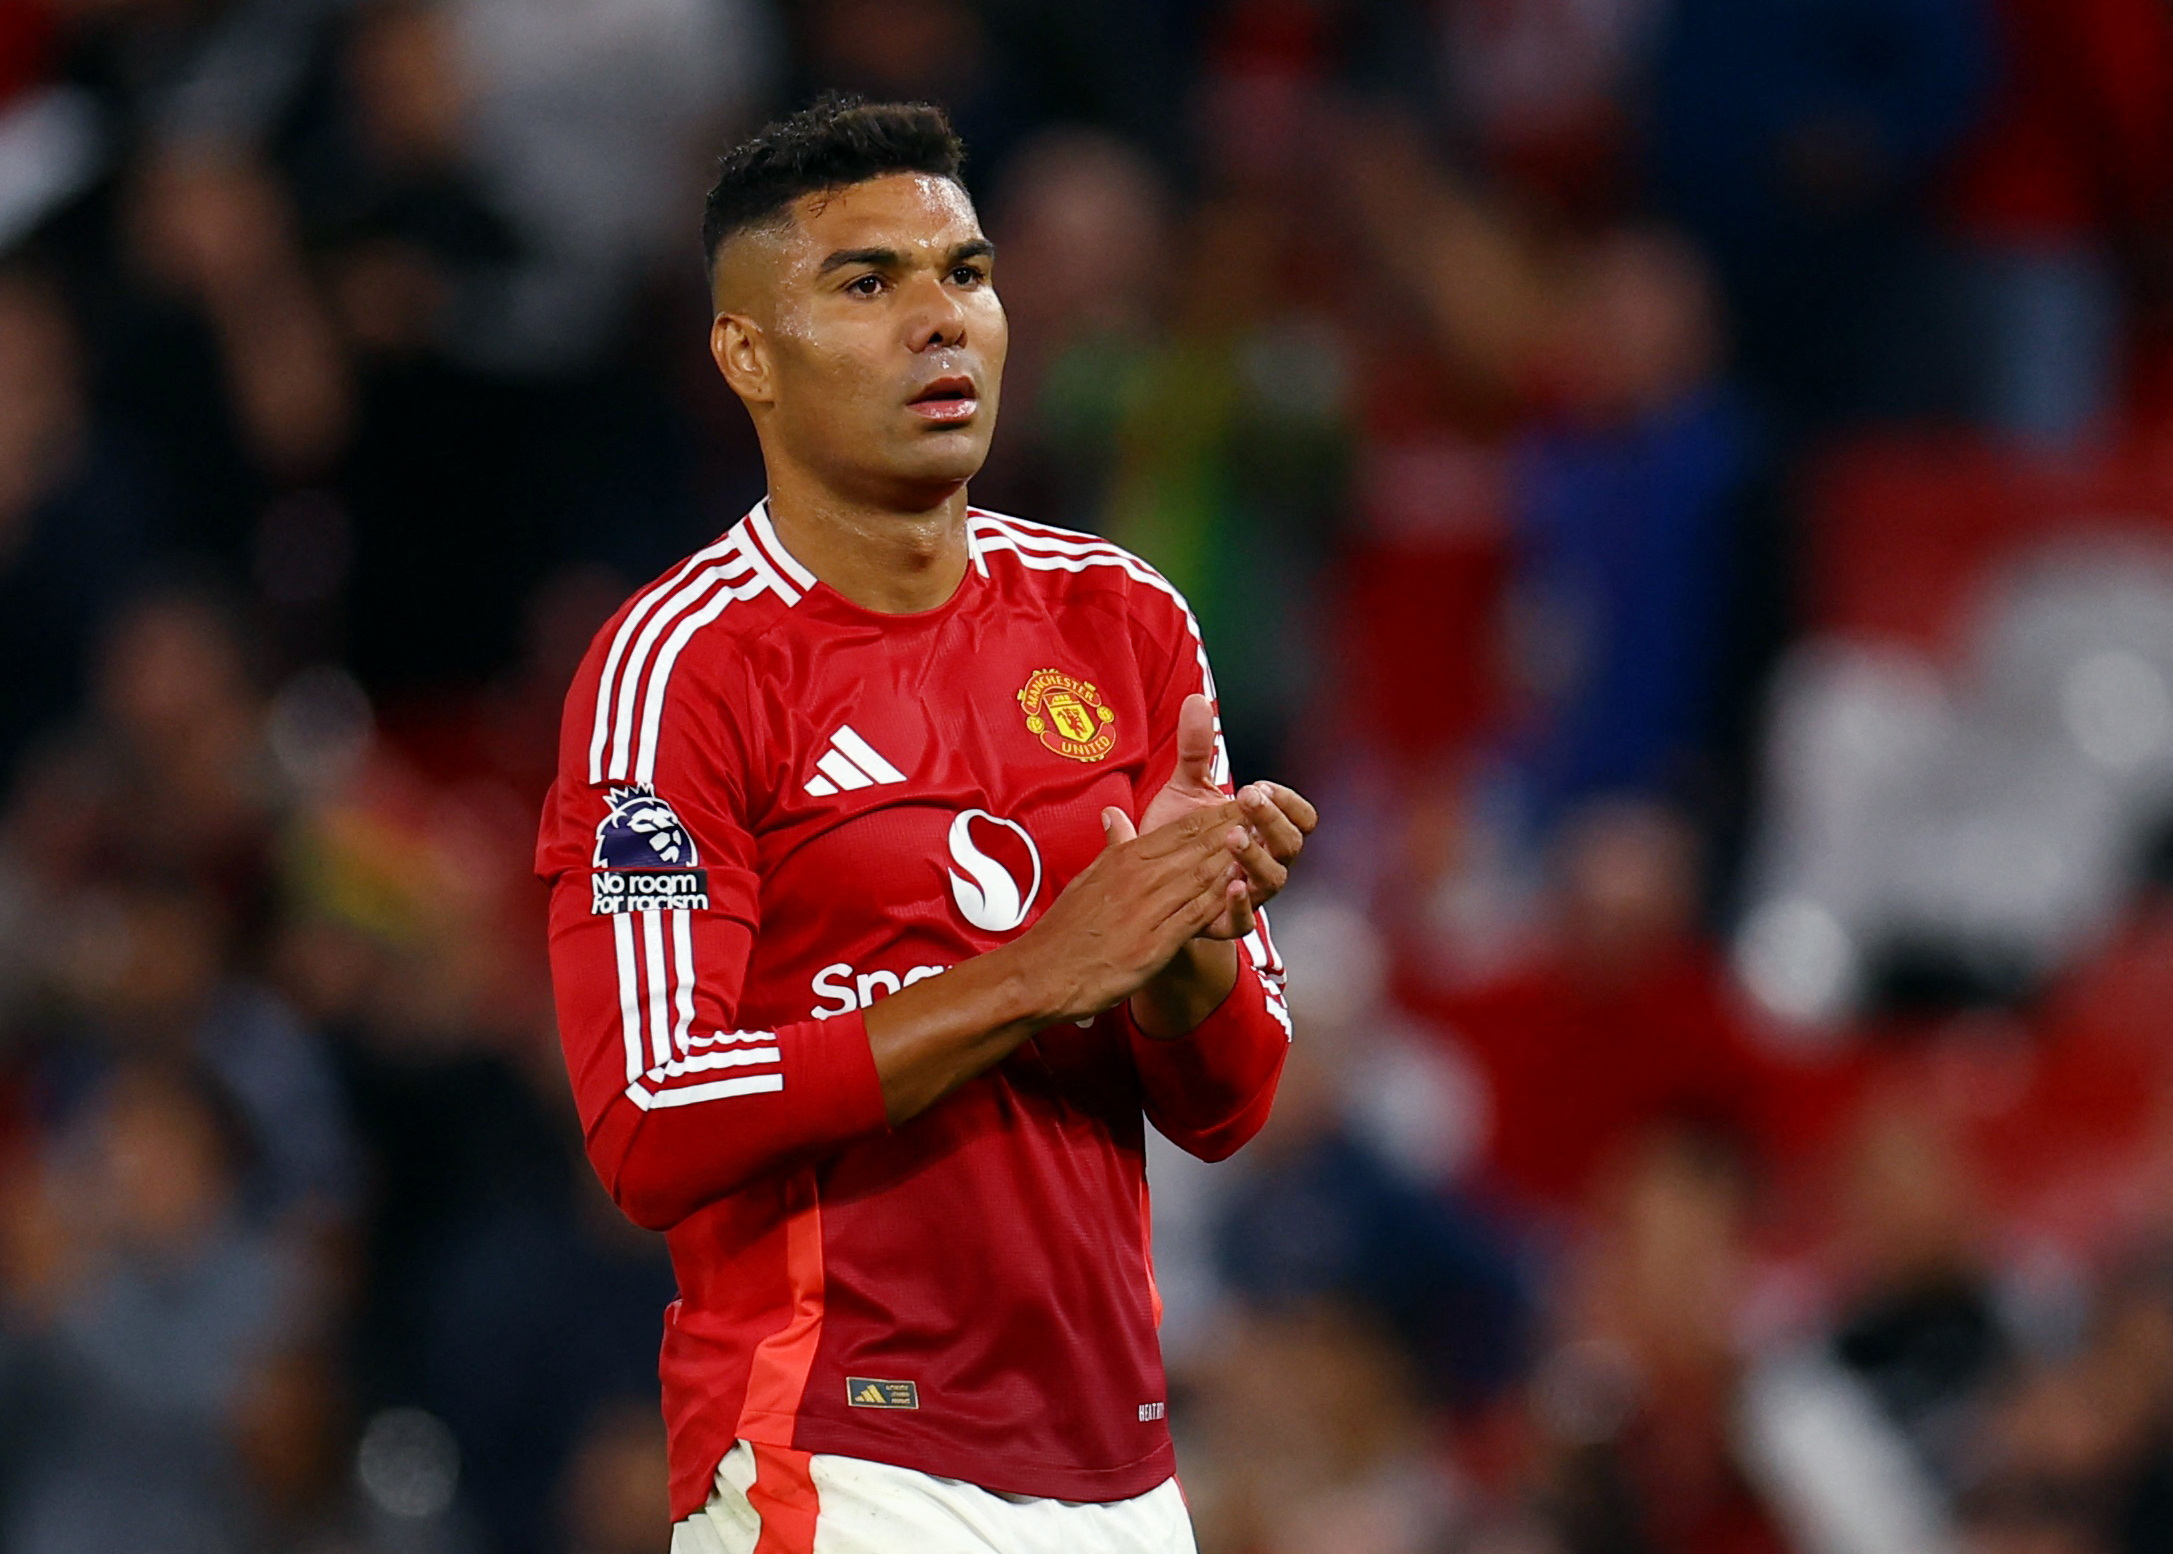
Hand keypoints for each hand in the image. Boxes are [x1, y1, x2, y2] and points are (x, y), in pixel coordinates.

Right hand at [1014, 799, 1252, 1024]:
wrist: (1043, 973)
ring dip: (1235, 857)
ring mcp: (1148, 908)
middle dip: (1235, 827)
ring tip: (1264, 841)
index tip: (1242, 803)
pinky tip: (1243, 887)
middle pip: (1197, 845)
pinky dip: (1221, 898)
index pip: (1180, 829)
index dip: (1216, 814)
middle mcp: (1139, 876)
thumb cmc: (1066, 930)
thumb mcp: (1089, 878)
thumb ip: (1111, 847)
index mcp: (1124, 858)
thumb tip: (1113, 815)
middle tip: (1266, 813)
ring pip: (1201, 874)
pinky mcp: (1155, 941)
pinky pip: (1196, 914)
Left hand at [1128, 693, 1318, 938]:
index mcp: (1265, 831)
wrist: (1149, 892)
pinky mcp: (1224, 922)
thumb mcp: (1185, 791)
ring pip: (1274, 879)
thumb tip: (1196, 699)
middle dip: (1273, 819)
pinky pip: (1244, 919)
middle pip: (1292, 843)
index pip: (1301, 817)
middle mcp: (1265, 862)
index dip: (1288, 801)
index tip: (1262, 785)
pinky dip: (1240, 904)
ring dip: (1257, 856)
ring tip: (1234, 837)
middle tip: (1247, 797)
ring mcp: (1248, 893)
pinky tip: (1228, 884)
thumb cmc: (1179, 840)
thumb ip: (1194, 751)